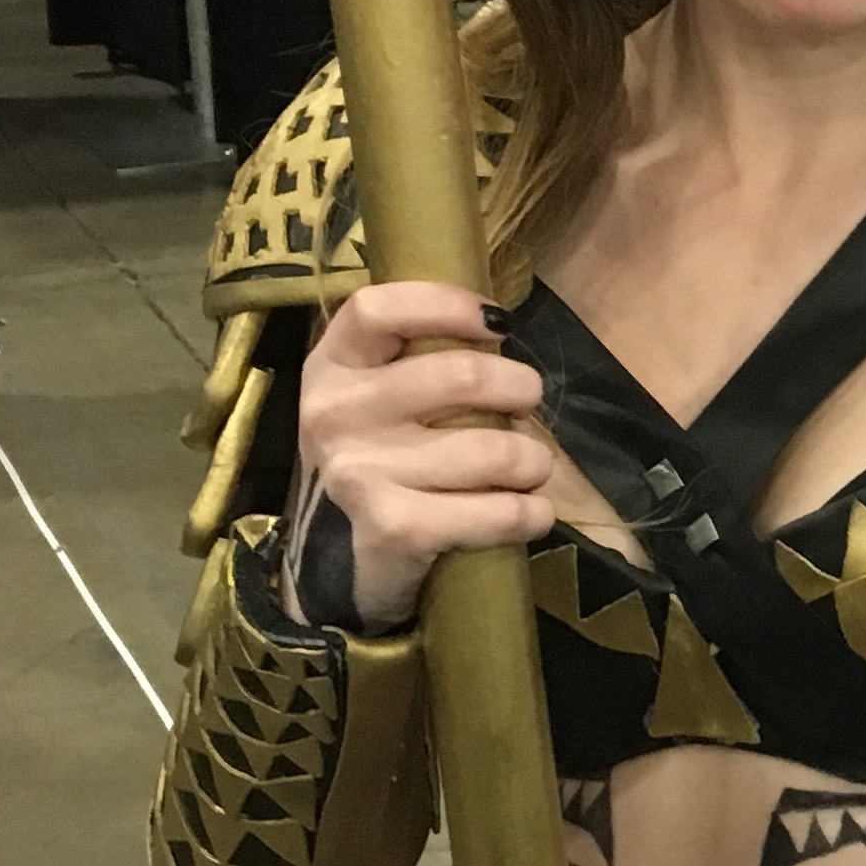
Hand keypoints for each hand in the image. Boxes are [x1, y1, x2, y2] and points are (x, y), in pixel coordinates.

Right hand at [295, 278, 552, 628]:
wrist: (348, 560)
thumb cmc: (385, 457)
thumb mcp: (381, 393)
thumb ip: (422, 353)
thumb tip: (498, 325)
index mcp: (331, 366)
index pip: (377, 308)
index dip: (447, 304)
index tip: (497, 322)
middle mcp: (335, 414)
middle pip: (462, 375)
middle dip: (520, 388)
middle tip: (525, 404)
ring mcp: (360, 473)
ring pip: (495, 448)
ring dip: (533, 460)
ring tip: (527, 467)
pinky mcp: (394, 528)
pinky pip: (498, 511)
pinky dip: (531, 512)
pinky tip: (531, 511)